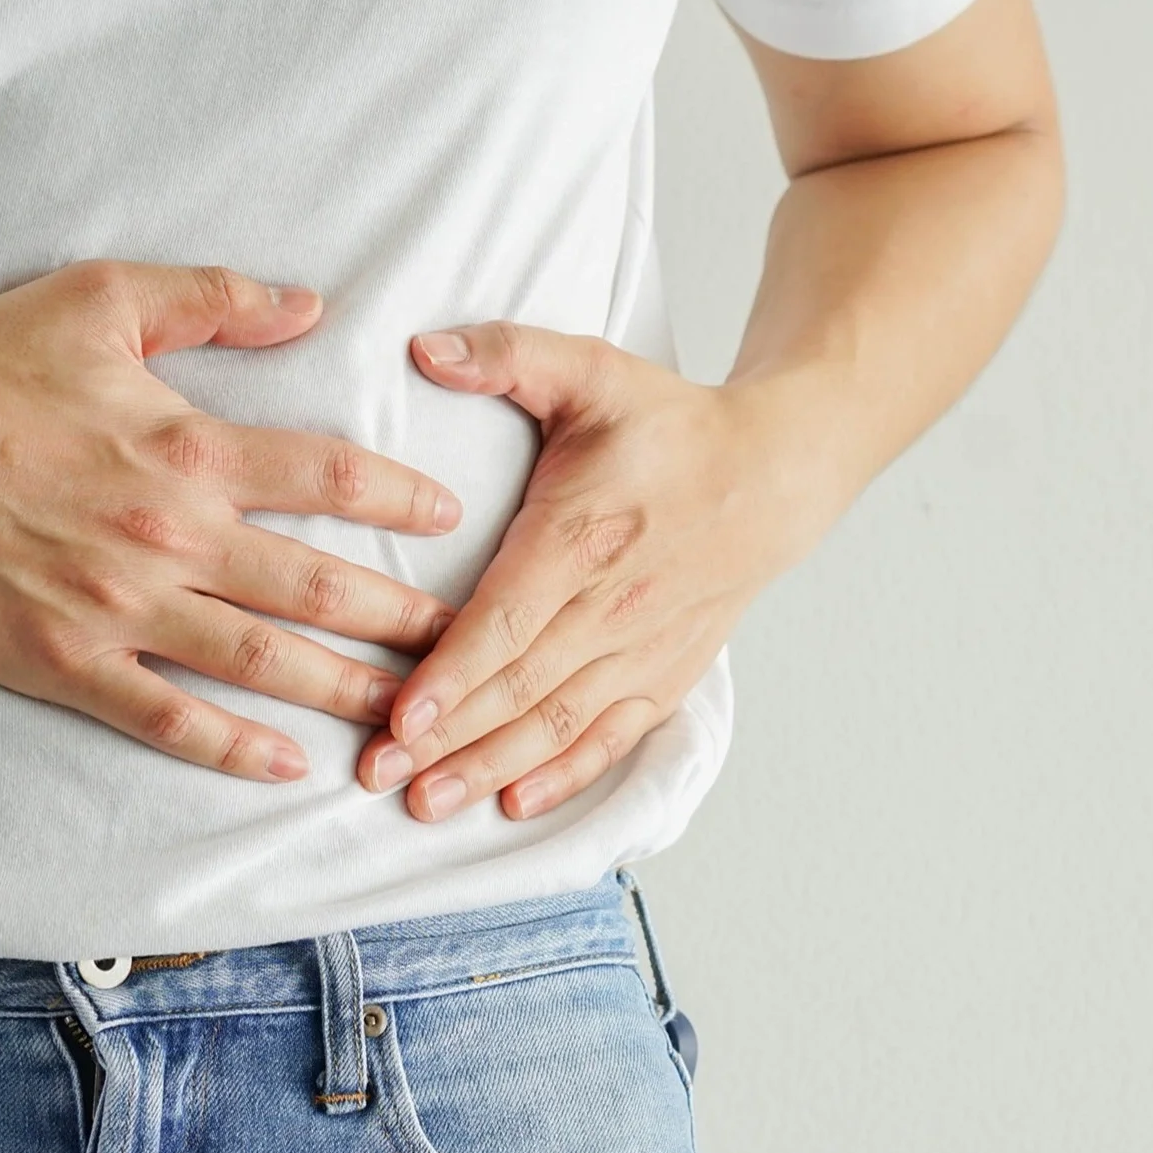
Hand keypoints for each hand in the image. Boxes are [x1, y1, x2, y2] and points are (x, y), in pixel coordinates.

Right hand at [0, 260, 461, 783]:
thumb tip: (311, 302)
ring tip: (410, 717)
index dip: (399, 500)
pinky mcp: (65, 663)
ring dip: (344, 691)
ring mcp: (120, 610)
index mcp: (189, 450)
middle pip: (318, 588)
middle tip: (464, 645)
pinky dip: (231, 747)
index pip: (328, 476)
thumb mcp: (102, 299)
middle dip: (402, 620)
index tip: (447, 520)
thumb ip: (214, 299)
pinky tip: (286, 766)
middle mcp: (171, 538)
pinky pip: (166, 718)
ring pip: (261, 662)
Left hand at [358, 322, 851, 820]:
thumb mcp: (592, 369)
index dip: (454, 674)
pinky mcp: (664, 675)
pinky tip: (511, 804)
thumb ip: (508, 354)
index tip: (401, 718)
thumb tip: (426, 348)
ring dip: (489, 769)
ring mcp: (642, 648)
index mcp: (582, 535)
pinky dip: (562, 775)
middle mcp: (613, 605)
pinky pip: (610, 737)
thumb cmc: (670, 424)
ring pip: (557, 723)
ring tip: (425, 805)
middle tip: (376, 777)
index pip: (508, 620)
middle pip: (519, 687)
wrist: (775, 474)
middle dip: (446, 740)